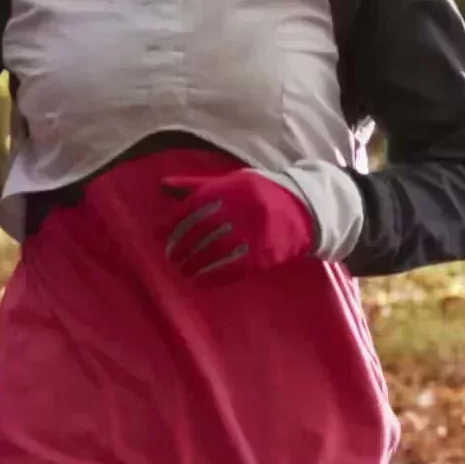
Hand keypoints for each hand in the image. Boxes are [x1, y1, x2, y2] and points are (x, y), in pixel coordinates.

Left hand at [156, 165, 317, 282]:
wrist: (305, 208)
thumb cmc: (260, 193)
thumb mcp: (231, 182)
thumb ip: (196, 185)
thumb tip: (161, 185)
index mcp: (231, 188)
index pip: (193, 207)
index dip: (172, 223)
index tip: (159, 236)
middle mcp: (242, 208)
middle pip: (201, 230)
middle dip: (181, 246)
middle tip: (172, 257)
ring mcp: (254, 231)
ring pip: (215, 250)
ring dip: (194, 263)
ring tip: (184, 270)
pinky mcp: (264, 253)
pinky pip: (233, 268)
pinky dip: (213, 277)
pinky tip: (200, 281)